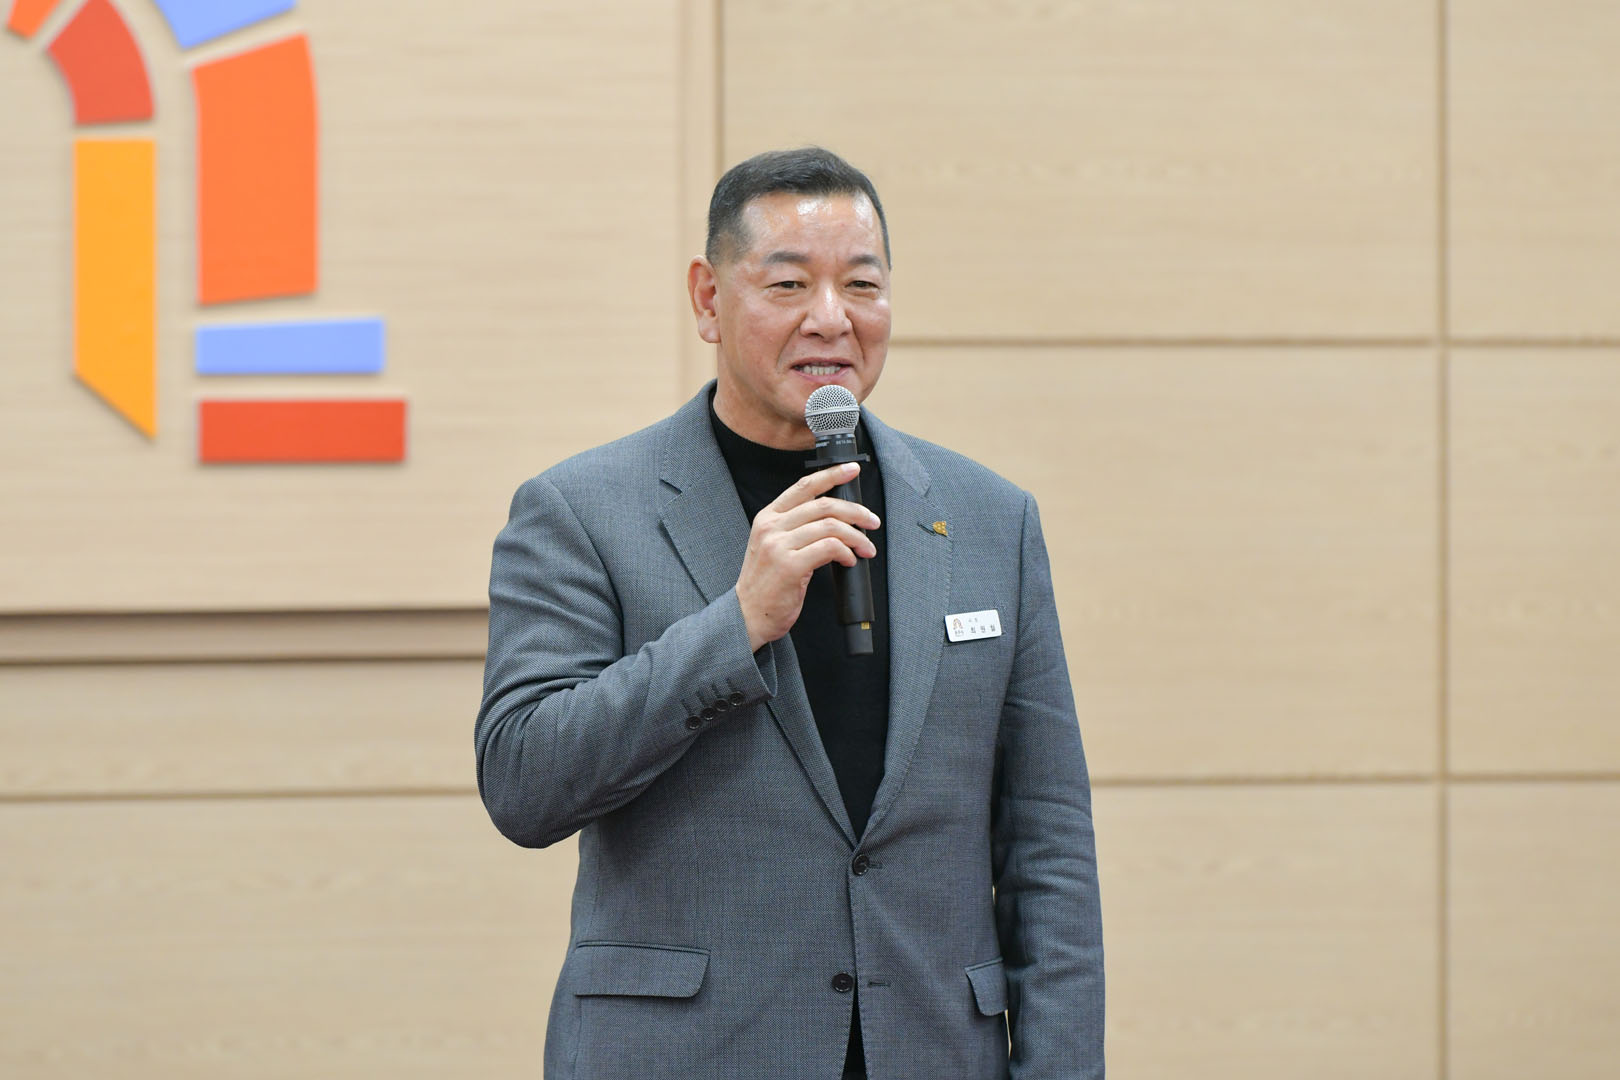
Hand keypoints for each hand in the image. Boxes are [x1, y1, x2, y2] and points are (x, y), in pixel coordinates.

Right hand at [737, 462, 880, 650]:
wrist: (747, 614)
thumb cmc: (766, 584)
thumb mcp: (773, 546)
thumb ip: (796, 528)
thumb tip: (836, 518)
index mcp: (768, 517)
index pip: (803, 486)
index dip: (831, 475)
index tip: (852, 470)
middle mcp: (771, 527)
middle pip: (823, 505)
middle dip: (856, 511)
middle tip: (871, 522)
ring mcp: (778, 545)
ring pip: (831, 526)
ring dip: (856, 536)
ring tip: (864, 548)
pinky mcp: (789, 565)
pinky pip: (829, 548)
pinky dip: (846, 552)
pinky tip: (849, 561)